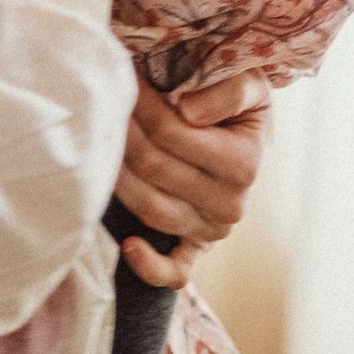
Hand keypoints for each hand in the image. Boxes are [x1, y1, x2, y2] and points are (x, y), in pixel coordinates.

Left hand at [112, 73, 268, 289]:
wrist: (250, 140)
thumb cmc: (241, 108)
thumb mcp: (251, 86)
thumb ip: (229, 92)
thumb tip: (188, 111)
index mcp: (245, 163)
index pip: (173, 134)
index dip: (142, 107)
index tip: (124, 82)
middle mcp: (230, 204)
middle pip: (155, 168)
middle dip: (124, 133)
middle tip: (105, 105)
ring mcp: (212, 230)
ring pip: (153, 209)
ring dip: (119, 177)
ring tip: (102, 145)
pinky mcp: (197, 248)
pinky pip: (175, 271)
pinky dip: (151, 266)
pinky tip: (128, 246)